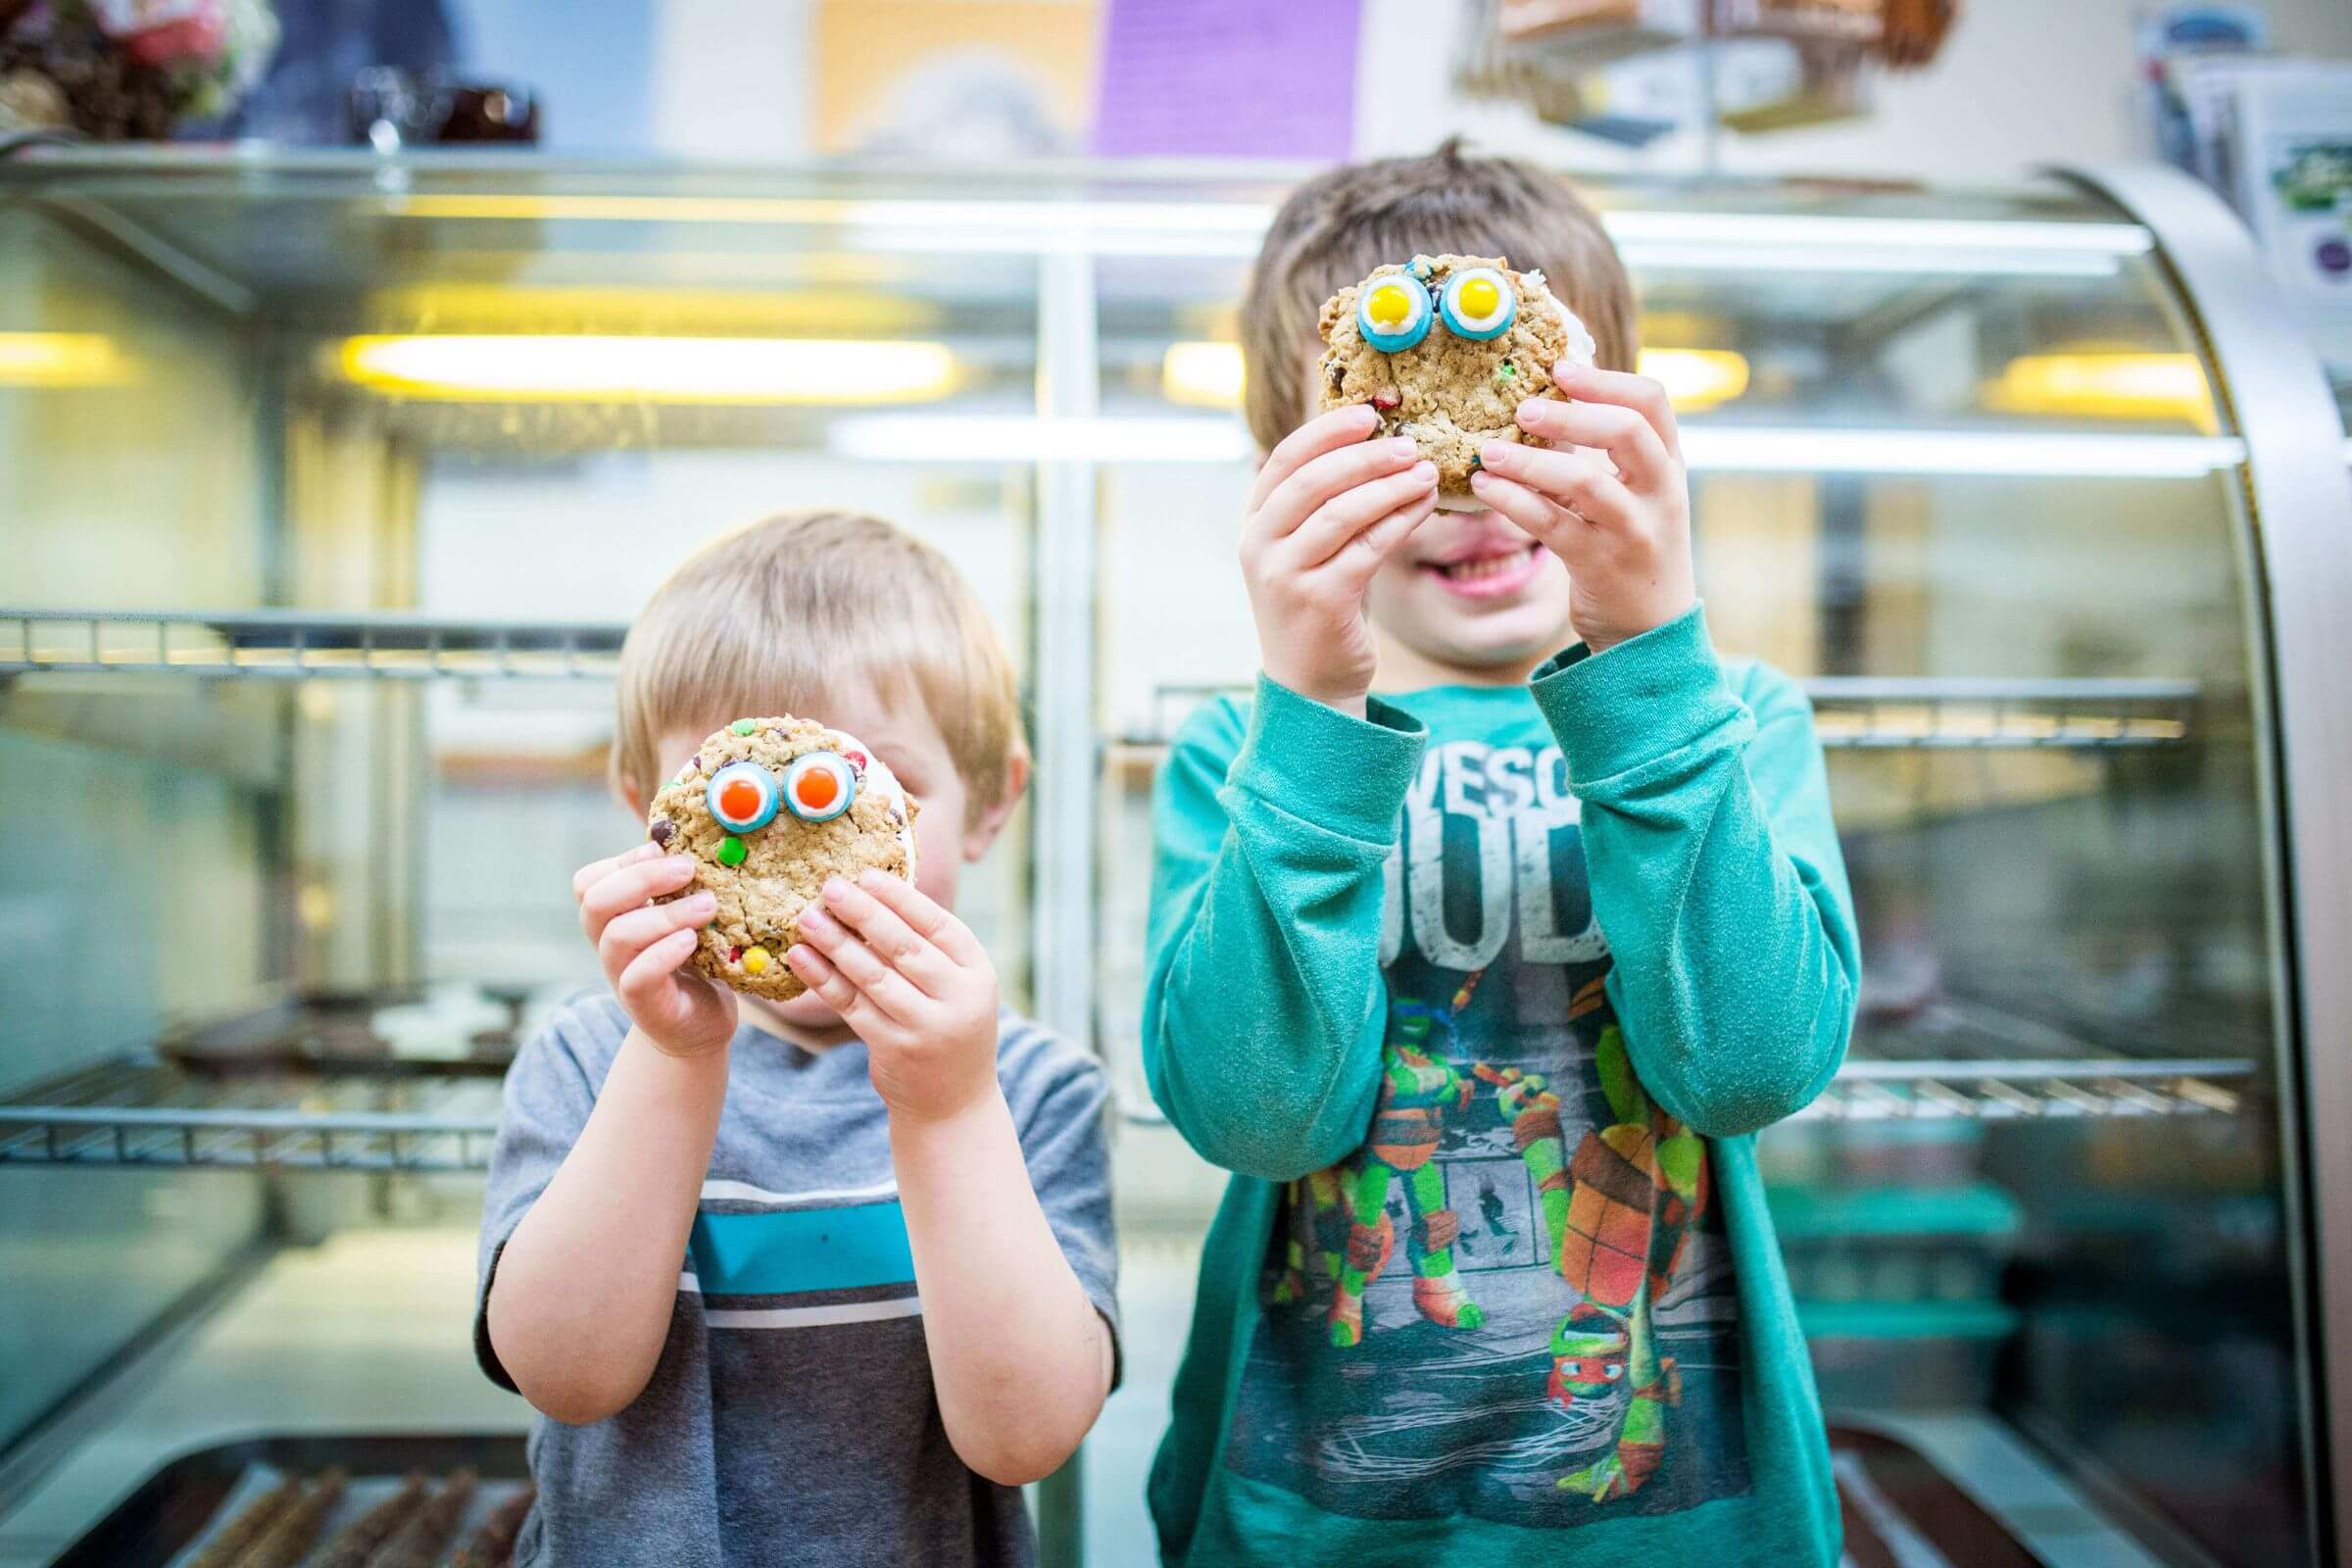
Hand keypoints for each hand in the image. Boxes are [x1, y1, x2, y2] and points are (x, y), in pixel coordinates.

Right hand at [573, 843, 736, 1058]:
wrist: (702, 1024)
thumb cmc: (696, 961)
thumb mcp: (686, 916)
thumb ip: (680, 887)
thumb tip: (697, 841)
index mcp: (614, 919)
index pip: (588, 883)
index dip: (621, 861)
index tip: (661, 848)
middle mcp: (608, 946)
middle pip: (596, 902)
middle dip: (641, 878)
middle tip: (689, 869)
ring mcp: (621, 976)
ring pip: (619, 936)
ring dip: (666, 914)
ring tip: (708, 905)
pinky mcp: (644, 1006)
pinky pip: (638, 976)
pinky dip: (665, 952)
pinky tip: (693, 940)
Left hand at [786, 871, 1000, 1123]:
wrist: (953, 1103)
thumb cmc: (947, 1028)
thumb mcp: (956, 987)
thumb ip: (929, 950)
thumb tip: (875, 895)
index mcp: (978, 972)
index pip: (937, 924)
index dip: (900, 897)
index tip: (865, 875)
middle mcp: (958, 997)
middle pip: (903, 945)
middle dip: (862, 912)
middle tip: (829, 887)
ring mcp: (927, 1026)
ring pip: (873, 974)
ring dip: (835, 942)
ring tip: (806, 917)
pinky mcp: (895, 1048)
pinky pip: (851, 1005)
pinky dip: (823, 978)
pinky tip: (801, 957)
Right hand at [1240, 404, 1439, 714]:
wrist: (1310, 682)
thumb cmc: (1320, 603)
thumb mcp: (1310, 548)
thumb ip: (1327, 502)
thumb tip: (1379, 442)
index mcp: (1254, 523)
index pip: (1284, 459)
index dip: (1326, 430)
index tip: (1367, 413)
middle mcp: (1260, 546)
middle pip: (1312, 480)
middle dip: (1365, 455)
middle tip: (1410, 443)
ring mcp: (1285, 575)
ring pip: (1341, 512)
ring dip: (1390, 485)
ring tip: (1426, 472)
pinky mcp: (1319, 601)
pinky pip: (1367, 548)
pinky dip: (1400, 521)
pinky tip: (1424, 506)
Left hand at [1471, 362, 1696, 653]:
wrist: (1651, 630)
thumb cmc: (1632, 546)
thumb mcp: (1639, 494)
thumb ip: (1611, 452)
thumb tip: (1552, 395)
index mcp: (1669, 465)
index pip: (1652, 402)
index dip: (1606, 379)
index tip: (1561, 368)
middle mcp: (1660, 493)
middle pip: (1627, 431)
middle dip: (1571, 413)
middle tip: (1523, 407)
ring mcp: (1632, 530)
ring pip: (1584, 481)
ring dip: (1530, 460)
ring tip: (1488, 451)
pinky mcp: (1599, 565)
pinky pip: (1551, 524)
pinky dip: (1513, 501)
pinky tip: (1484, 487)